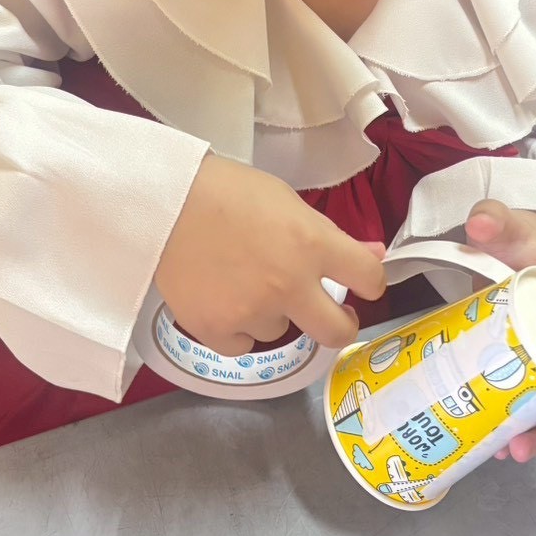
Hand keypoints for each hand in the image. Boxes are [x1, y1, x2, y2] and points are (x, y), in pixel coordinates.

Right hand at [155, 155, 386, 355]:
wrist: (164, 202)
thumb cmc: (228, 190)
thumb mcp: (287, 201)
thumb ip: (328, 234)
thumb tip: (371, 255)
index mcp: (312, 243)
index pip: (368, 276)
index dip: (372, 281)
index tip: (363, 282)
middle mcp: (289, 284)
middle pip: (337, 331)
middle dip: (341, 325)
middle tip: (332, 315)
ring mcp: (252, 312)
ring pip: (280, 329)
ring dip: (272, 311)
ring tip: (244, 281)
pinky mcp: (216, 330)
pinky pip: (243, 344)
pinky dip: (238, 327)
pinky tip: (225, 300)